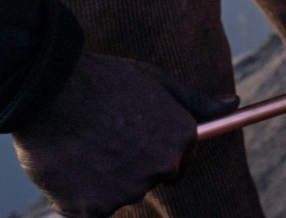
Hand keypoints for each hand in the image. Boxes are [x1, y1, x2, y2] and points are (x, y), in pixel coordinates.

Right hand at [12, 51, 237, 217]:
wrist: (51, 89)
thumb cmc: (105, 81)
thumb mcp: (158, 82)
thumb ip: (197, 101)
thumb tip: (235, 104)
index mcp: (180, 138)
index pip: (176, 162)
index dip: (151, 148)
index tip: (131, 135)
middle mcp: (162, 168)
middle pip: (147, 179)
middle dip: (128, 164)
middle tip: (101, 136)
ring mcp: (129, 191)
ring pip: (118, 194)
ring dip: (102, 179)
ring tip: (83, 145)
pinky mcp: (95, 209)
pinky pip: (90, 209)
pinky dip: (78, 194)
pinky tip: (69, 164)